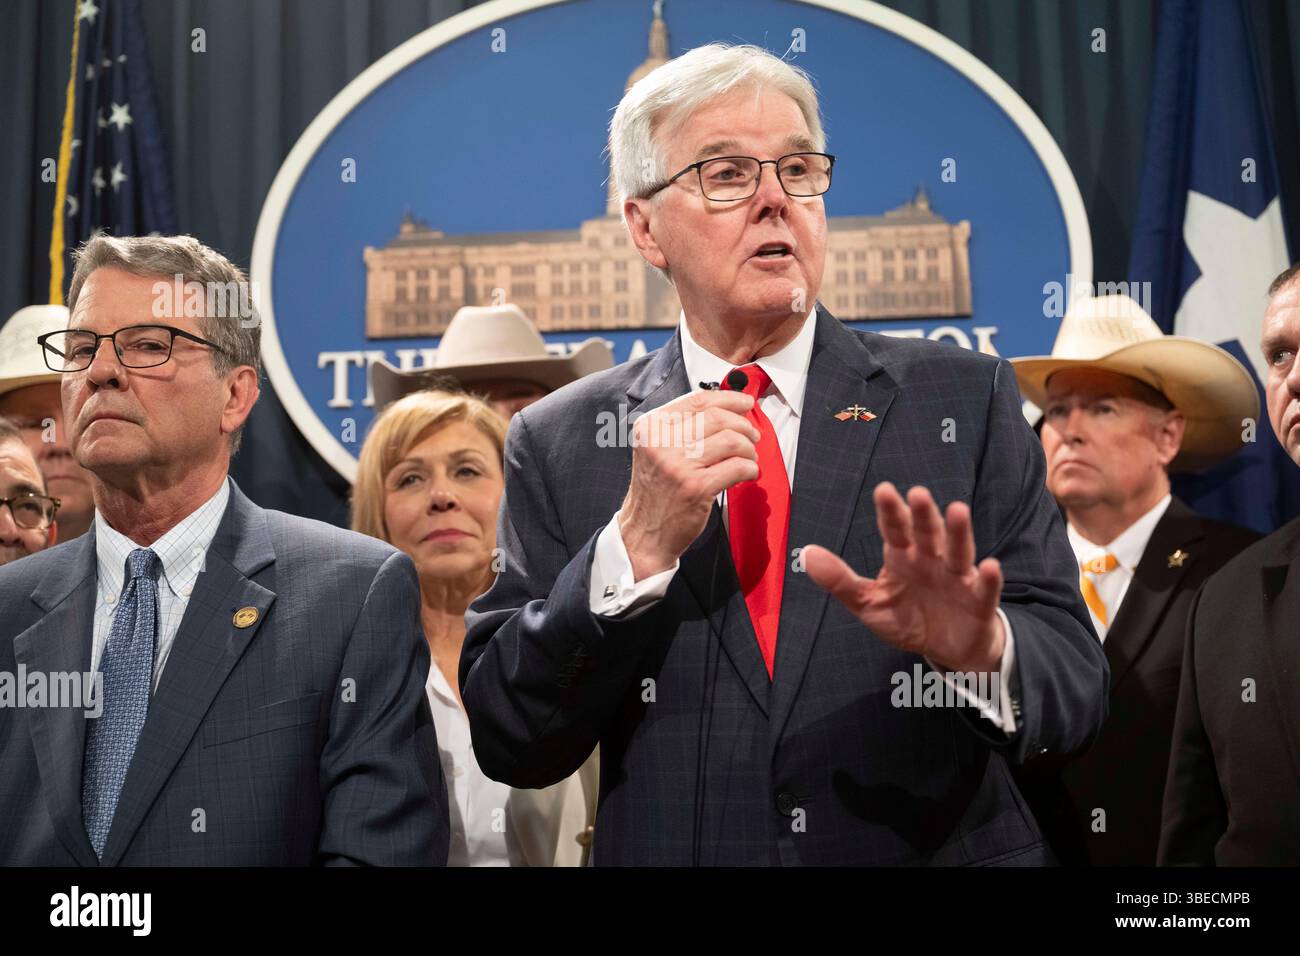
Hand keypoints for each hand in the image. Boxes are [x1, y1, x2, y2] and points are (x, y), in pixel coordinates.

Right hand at [618, 389, 759, 579]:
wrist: (644, 532)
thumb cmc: (656, 491)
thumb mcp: (656, 450)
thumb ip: (683, 427)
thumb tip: (727, 409)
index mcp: (651, 428)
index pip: (697, 400)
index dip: (728, 398)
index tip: (744, 402)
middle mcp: (661, 443)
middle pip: (718, 417)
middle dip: (743, 425)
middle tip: (752, 437)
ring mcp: (678, 465)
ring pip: (732, 440)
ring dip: (748, 449)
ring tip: (748, 458)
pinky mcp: (696, 487)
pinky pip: (738, 467)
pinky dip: (750, 469)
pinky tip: (747, 474)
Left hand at [802, 482, 1004, 673]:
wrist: (947, 649)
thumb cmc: (908, 619)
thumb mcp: (869, 604)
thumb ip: (840, 581)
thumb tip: (807, 554)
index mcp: (903, 557)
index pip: (895, 530)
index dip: (890, 512)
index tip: (884, 490)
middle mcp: (931, 560)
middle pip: (927, 533)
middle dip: (923, 514)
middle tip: (918, 494)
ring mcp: (957, 578)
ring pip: (958, 551)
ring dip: (958, 532)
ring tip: (957, 510)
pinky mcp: (979, 601)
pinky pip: (985, 589)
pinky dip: (990, 579)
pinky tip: (991, 566)